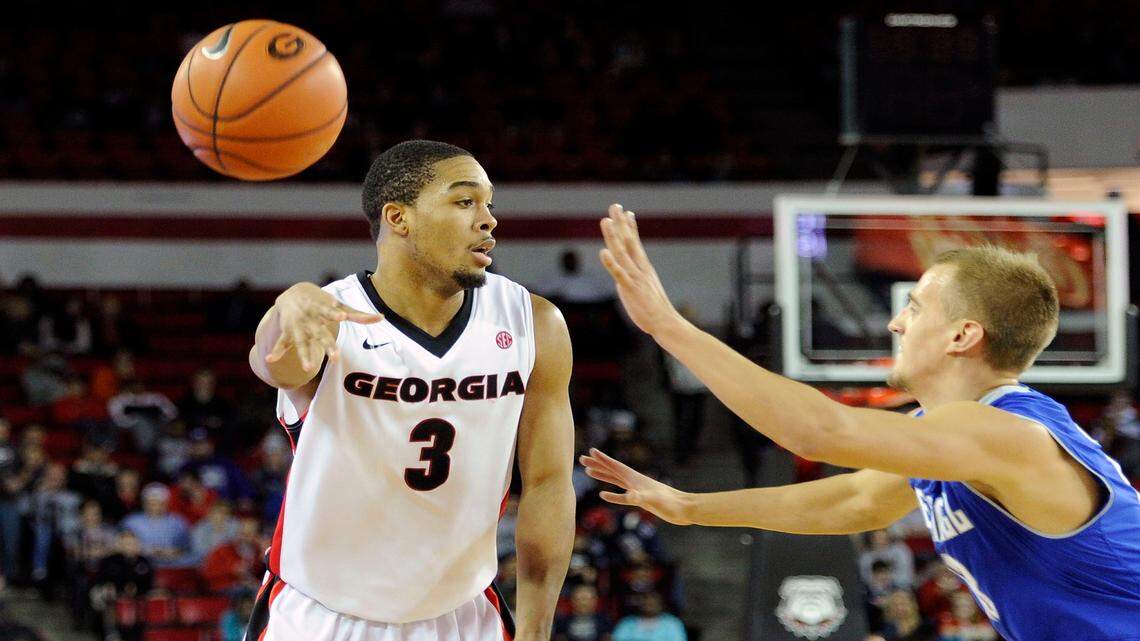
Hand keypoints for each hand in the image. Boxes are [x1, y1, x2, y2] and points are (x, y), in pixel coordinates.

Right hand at [267, 282, 383, 369]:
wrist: (293, 294)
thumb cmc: (322, 303)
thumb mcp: (339, 306)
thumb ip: (358, 315)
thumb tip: (382, 317)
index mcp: (322, 310)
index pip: (331, 312)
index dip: (336, 314)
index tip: (342, 315)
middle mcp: (310, 320)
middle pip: (320, 334)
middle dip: (327, 344)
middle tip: (335, 357)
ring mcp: (298, 328)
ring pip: (301, 343)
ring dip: (304, 355)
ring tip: (309, 369)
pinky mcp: (288, 334)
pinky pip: (281, 344)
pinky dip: (276, 352)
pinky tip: (269, 361)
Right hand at [579, 448, 692, 524]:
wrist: (683, 509)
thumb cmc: (670, 503)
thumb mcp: (653, 499)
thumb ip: (639, 497)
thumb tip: (628, 495)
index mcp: (635, 478)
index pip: (615, 466)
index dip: (603, 459)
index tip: (591, 450)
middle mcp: (634, 481)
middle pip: (611, 470)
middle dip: (597, 464)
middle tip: (581, 458)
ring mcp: (637, 489)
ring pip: (615, 480)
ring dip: (602, 475)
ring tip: (589, 471)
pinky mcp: (640, 499)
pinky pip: (621, 495)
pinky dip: (612, 494)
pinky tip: (604, 494)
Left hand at [598, 203, 680, 337]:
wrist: (666, 323)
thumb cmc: (654, 309)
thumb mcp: (644, 289)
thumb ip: (633, 280)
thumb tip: (622, 277)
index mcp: (644, 268)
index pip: (635, 243)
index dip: (630, 226)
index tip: (626, 211)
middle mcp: (640, 268)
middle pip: (628, 241)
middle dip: (620, 223)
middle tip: (615, 205)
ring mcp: (635, 277)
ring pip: (622, 253)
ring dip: (613, 236)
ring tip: (605, 220)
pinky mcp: (630, 289)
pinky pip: (619, 274)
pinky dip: (611, 262)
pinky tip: (603, 251)